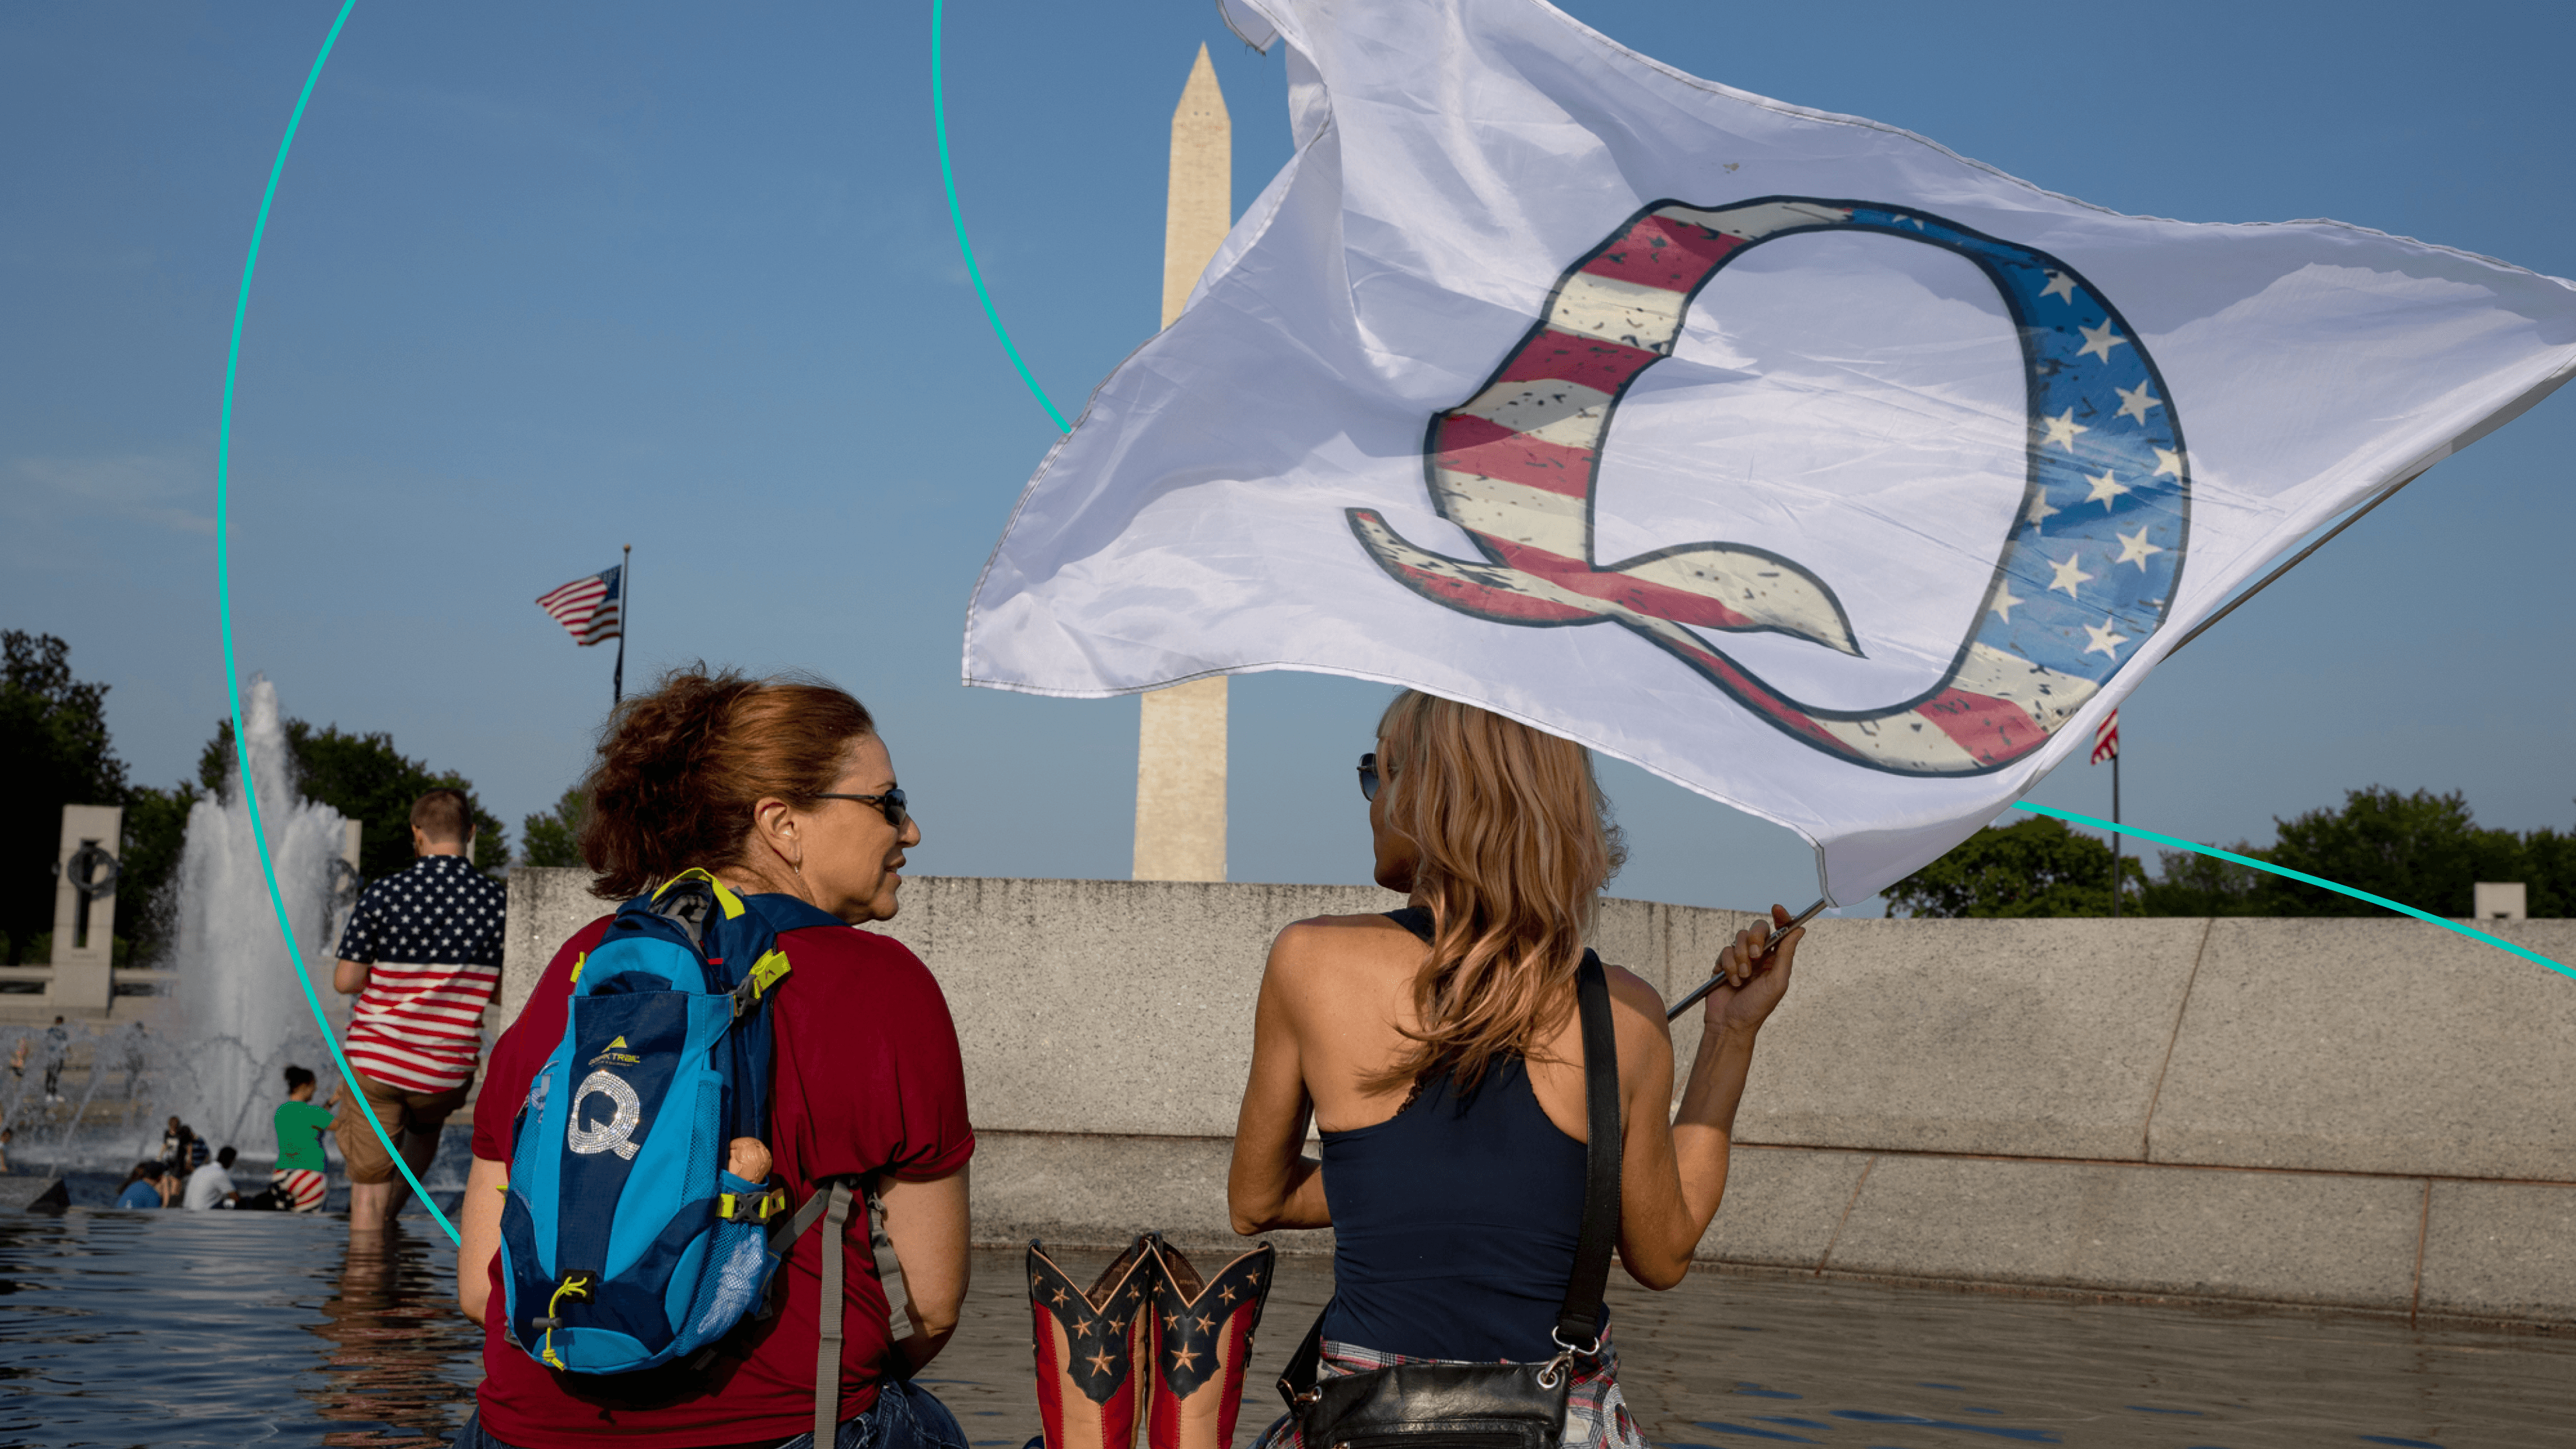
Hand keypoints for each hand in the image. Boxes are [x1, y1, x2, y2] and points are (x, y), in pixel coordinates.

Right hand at [1697, 903, 1801, 1036]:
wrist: (1729, 1023)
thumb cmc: (1757, 1008)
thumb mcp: (1777, 982)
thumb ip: (1786, 954)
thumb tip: (1799, 930)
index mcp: (1775, 959)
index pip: (1780, 931)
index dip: (1780, 917)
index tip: (1777, 908)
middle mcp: (1759, 956)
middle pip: (1757, 928)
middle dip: (1755, 939)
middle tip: (1755, 957)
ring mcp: (1740, 958)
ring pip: (1739, 938)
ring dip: (1740, 959)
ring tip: (1742, 978)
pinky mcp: (1724, 963)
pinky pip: (1724, 951)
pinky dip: (1727, 966)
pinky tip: (1730, 981)